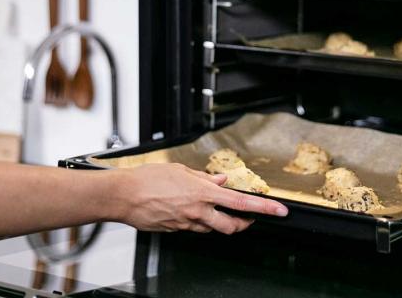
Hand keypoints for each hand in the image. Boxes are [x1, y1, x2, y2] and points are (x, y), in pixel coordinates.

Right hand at [111, 163, 287, 234]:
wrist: (123, 195)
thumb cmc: (147, 179)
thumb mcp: (180, 170)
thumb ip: (204, 177)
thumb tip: (221, 180)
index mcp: (203, 193)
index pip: (241, 203)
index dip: (264, 208)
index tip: (279, 211)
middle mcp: (198, 211)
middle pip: (232, 226)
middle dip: (244, 225)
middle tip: (249, 219)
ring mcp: (186, 224)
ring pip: (212, 229)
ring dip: (218, 222)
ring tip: (215, 210)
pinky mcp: (175, 231)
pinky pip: (193, 229)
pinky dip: (198, 222)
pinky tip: (190, 211)